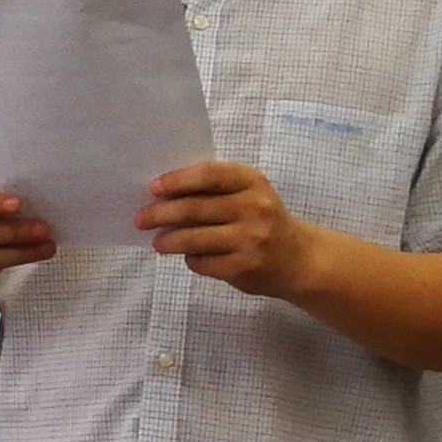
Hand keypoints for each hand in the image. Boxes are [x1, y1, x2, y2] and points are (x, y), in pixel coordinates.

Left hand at [136, 159, 313, 295]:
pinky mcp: (246, 266)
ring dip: (168, 240)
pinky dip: (190, 259)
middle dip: (160, 213)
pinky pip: (203, 262)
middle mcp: (256, 207)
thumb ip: (214, 190)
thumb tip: (160, 196)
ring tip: (157, 242)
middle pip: (194, 208)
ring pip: (193, 238)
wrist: (300, 258)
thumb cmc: (263, 220)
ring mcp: (252, 239)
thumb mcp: (248, 195)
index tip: (154, 188)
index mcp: (253, 182)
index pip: (209, 174)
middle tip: (140, 219)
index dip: (178, 180)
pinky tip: (189, 256)